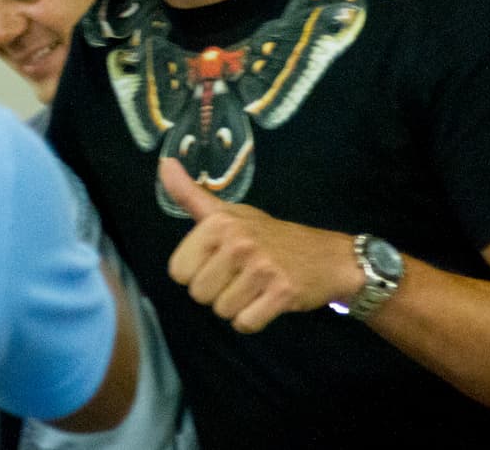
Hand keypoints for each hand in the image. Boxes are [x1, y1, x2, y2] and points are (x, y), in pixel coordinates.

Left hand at [160, 157, 355, 332]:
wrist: (325, 256)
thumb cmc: (268, 235)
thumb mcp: (228, 212)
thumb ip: (190, 194)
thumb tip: (164, 164)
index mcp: (220, 222)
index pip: (178, 271)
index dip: (196, 271)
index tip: (218, 261)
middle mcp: (239, 242)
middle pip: (198, 295)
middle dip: (216, 291)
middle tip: (240, 275)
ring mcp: (262, 268)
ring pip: (221, 311)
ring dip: (236, 306)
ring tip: (255, 286)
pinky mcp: (281, 293)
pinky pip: (245, 324)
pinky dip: (254, 319)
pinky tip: (266, 300)